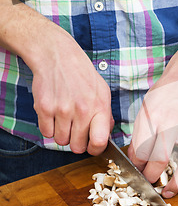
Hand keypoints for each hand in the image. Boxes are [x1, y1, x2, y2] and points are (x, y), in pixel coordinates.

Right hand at [31, 36, 112, 154]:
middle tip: (76, 133)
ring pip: (61, 141)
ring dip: (62, 135)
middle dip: (77, 143)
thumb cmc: (82, 75)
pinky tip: (54, 116)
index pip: (100, 141)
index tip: (92, 147)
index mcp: (100, 107)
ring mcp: (62, 110)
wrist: (57, 56)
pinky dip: (49, 128)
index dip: (95, 149)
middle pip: (77, 147)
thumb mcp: (103, 92)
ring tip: (65, 121)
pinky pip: (46, 133)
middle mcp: (82, 111)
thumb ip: (105, 115)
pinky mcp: (44, 108)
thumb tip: (105, 135)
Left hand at [128, 75, 177, 197]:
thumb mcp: (144, 110)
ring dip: (177, 182)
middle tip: (149, 181)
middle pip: (161, 159)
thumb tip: (137, 160)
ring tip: (169, 191)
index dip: (137, 165)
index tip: (137, 168)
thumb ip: (140, 135)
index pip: (142, 150)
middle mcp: (174, 123)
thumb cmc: (164, 95)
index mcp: (154, 116)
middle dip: (152, 176)